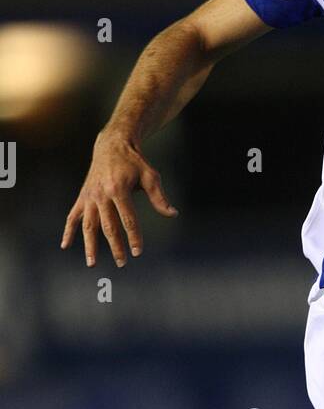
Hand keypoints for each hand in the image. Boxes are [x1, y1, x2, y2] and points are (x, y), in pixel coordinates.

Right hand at [60, 129, 177, 266]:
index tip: (138, 252)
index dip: (134, 237)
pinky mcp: (83, 197)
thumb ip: (159, 197)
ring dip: (90, 245)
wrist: (111, 145)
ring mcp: (90, 197)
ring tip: (92, 263)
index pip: (128, 219)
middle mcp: (101, 195)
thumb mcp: (150, 176)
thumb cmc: (134, 162)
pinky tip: (65, 245)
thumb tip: (173, 214)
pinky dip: (68, 231)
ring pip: (88, 225)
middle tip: (122, 263)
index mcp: (119, 189)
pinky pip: (73, 216)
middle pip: (108, 226)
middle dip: (115, 246)